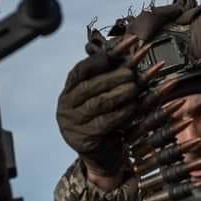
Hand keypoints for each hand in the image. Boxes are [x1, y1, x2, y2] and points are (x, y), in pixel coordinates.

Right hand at [56, 35, 160, 177]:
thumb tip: (128, 44)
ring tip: (135, 87)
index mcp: (68, 91)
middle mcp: (66, 106)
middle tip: (132, 73)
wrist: (101, 157)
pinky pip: (104, 122)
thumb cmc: (105, 119)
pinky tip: (133, 106)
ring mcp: (72, 124)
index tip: (117, 53)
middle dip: (113, 77)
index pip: (80, 70)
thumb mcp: (104, 95)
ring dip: (119, 93)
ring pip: (98, 103)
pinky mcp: (83, 140)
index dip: (99, 59)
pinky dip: (121, 113)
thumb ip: (110, 74)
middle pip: (90, 85)